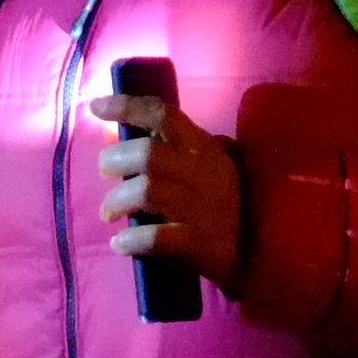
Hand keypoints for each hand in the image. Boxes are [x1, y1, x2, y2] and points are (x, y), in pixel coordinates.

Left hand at [88, 81, 243, 291]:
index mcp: (203, 147)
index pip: (163, 115)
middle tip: (106, 174)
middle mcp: (204, 172)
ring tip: (109, 213)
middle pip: (148, 155)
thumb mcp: (206, 168)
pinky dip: (133, 239)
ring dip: (117, 201)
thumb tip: (126, 136)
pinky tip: (120, 243)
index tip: (96, 107)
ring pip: (147, 191)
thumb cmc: (222, 204)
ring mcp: (204, 208)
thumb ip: (174, 152)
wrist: (261, 251)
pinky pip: (158, 237)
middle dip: (115, 160)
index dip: (126, 106)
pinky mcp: (202, 242)